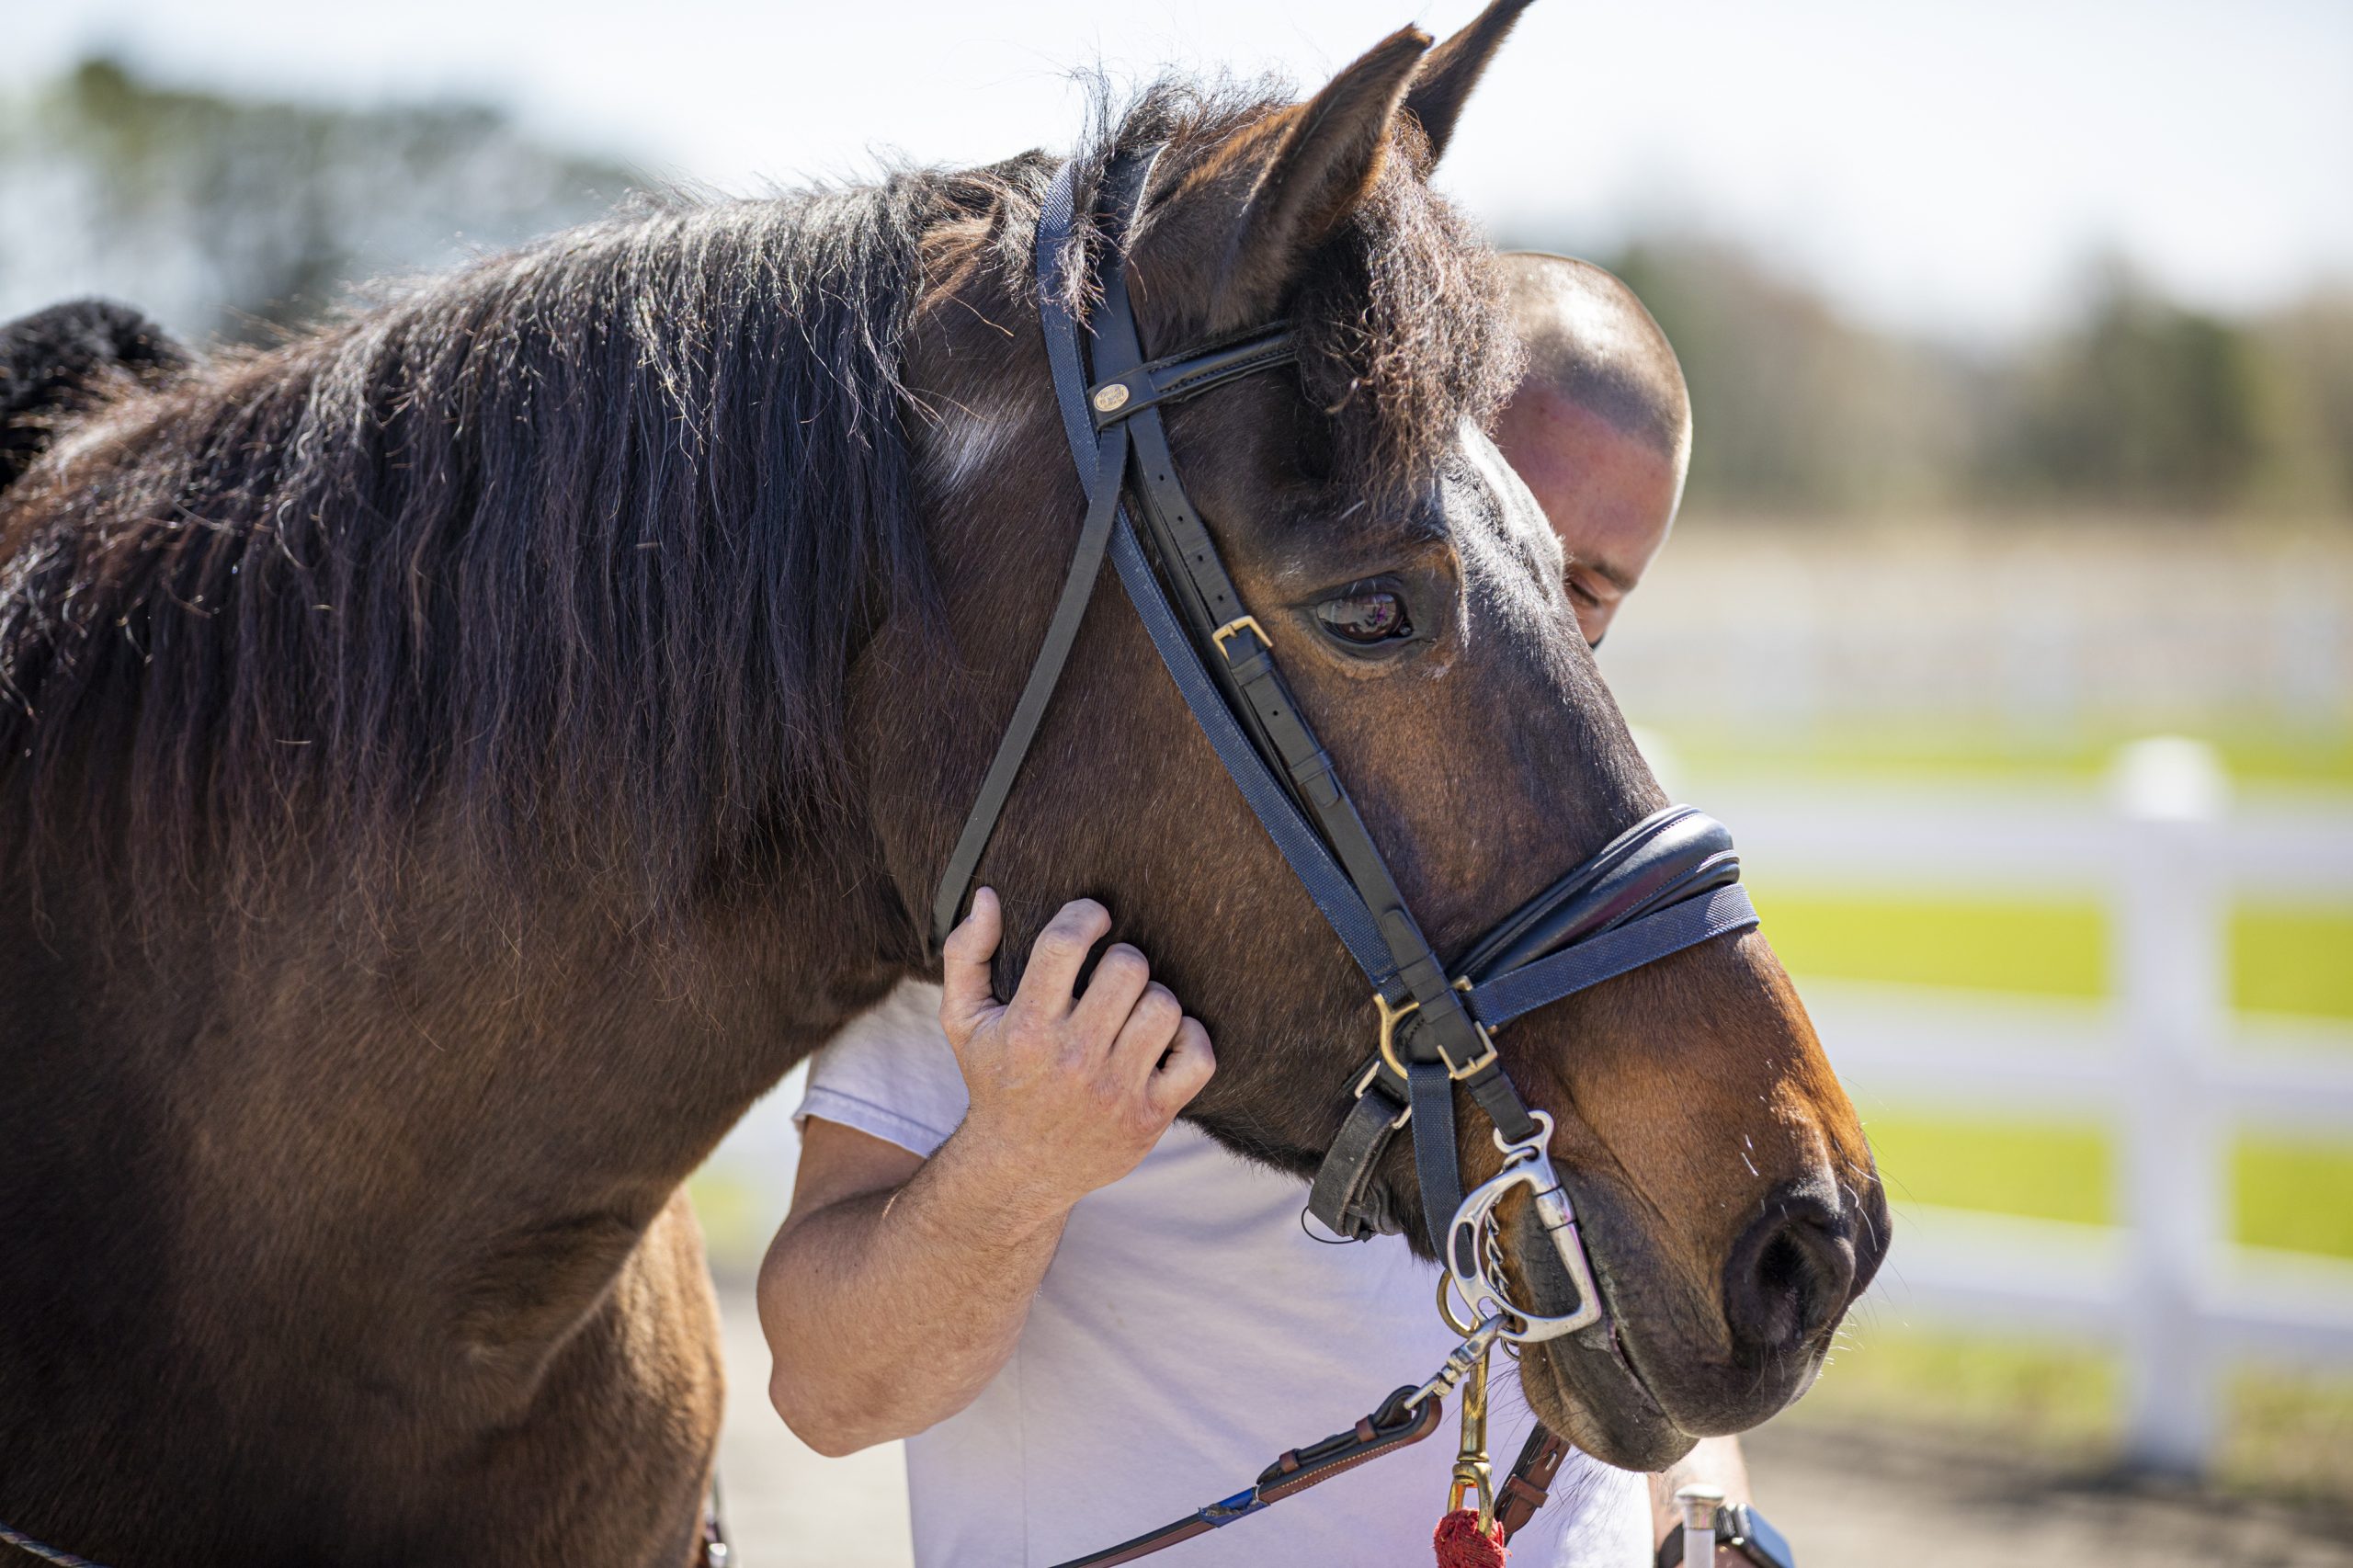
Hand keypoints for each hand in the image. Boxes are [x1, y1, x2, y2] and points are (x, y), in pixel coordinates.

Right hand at [940, 891, 1214, 1218]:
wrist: (1018, 1168)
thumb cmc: (995, 1081)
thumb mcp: (963, 1020)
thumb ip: (966, 954)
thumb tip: (988, 896)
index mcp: (1026, 1029)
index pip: (1065, 944)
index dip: (1087, 914)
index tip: (1095, 917)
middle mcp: (1072, 1060)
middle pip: (1128, 968)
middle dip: (1123, 959)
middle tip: (1112, 975)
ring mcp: (1115, 1091)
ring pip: (1164, 1007)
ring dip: (1152, 998)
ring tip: (1132, 1009)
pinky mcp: (1150, 1117)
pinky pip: (1197, 1056)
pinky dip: (1188, 1038)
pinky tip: (1163, 1039)